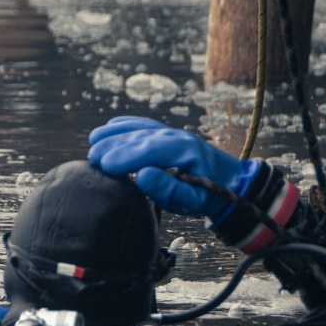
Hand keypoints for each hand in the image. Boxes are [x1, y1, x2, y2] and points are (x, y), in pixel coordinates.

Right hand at [88, 116, 258, 219]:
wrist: (233, 183)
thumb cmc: (211, 197)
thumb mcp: (193, 201)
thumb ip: (167, 190)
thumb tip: (140, 176)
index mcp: (185, 152)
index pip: (149, 149)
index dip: (125, 156)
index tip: (104, 165)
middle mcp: (178, 137)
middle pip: (141, 137)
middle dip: (114, 145)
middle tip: (92, 158)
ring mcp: (174, 133)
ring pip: (141, 128)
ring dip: (116, 133)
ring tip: (94, 141)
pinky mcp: (170, 135)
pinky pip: (146, 124)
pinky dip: (127, 124)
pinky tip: (111, 126)